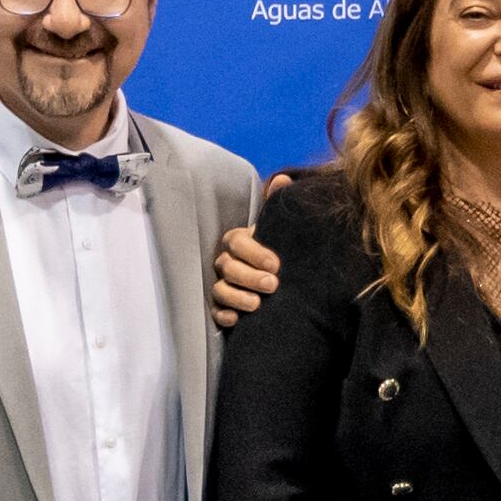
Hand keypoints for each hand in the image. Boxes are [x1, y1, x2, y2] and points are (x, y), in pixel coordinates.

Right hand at [210, 208, 287, 328]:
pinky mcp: (223, 307)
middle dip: (249, 277)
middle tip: (272, 285)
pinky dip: (223, 315)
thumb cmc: (279, 251)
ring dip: (236, 297)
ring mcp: (222, 284)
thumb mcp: (281, 230)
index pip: (237, 242)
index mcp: (239, 242)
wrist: (286, 282)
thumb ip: (279, 207)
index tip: (276, 264)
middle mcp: (227, 262)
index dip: (254, 253)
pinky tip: (236, 320)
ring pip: (219, 289)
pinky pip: (215, 311)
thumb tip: (283, 179)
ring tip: (257, 305)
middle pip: (227, 267)